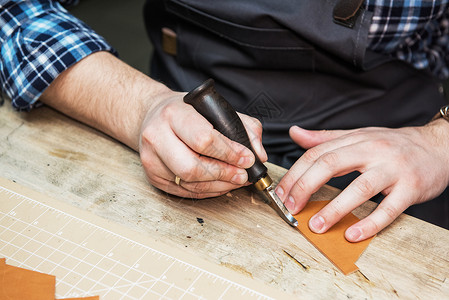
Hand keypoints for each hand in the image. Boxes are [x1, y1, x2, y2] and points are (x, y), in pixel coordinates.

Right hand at [139, 91, 266, 197]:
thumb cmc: (187, 112)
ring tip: (236, 180)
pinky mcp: (153, 176)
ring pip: (189, 183)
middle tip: (243, 175)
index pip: (203, 140)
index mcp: (173, 114)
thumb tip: (259, 154)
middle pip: (193, 167)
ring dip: (219, 186)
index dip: (229, 153)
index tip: (248, 159)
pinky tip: (220, 184)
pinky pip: (184, 191)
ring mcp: (151, 159)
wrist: (152, 116)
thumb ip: (244, 127)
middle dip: (224, 174)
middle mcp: (156, 136)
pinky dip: (207, 191)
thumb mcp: (216, 109)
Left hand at [276, 121, 448, 241]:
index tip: (282, 192)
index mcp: (355, 139)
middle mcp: (372, 151)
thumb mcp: (358, 135)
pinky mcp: (411, 188)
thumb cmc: (393, 144)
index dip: (296, 174)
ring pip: (359, 188)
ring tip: (316, 225)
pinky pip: (389, 209)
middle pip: (331, 165)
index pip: (317, 154)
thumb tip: (295, 133)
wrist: (438, 146)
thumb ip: (325, 138)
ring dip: (334, 209)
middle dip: (305, 187)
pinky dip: (370, 224)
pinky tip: (352, 234)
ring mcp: (393, 169)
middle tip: (292, 207)